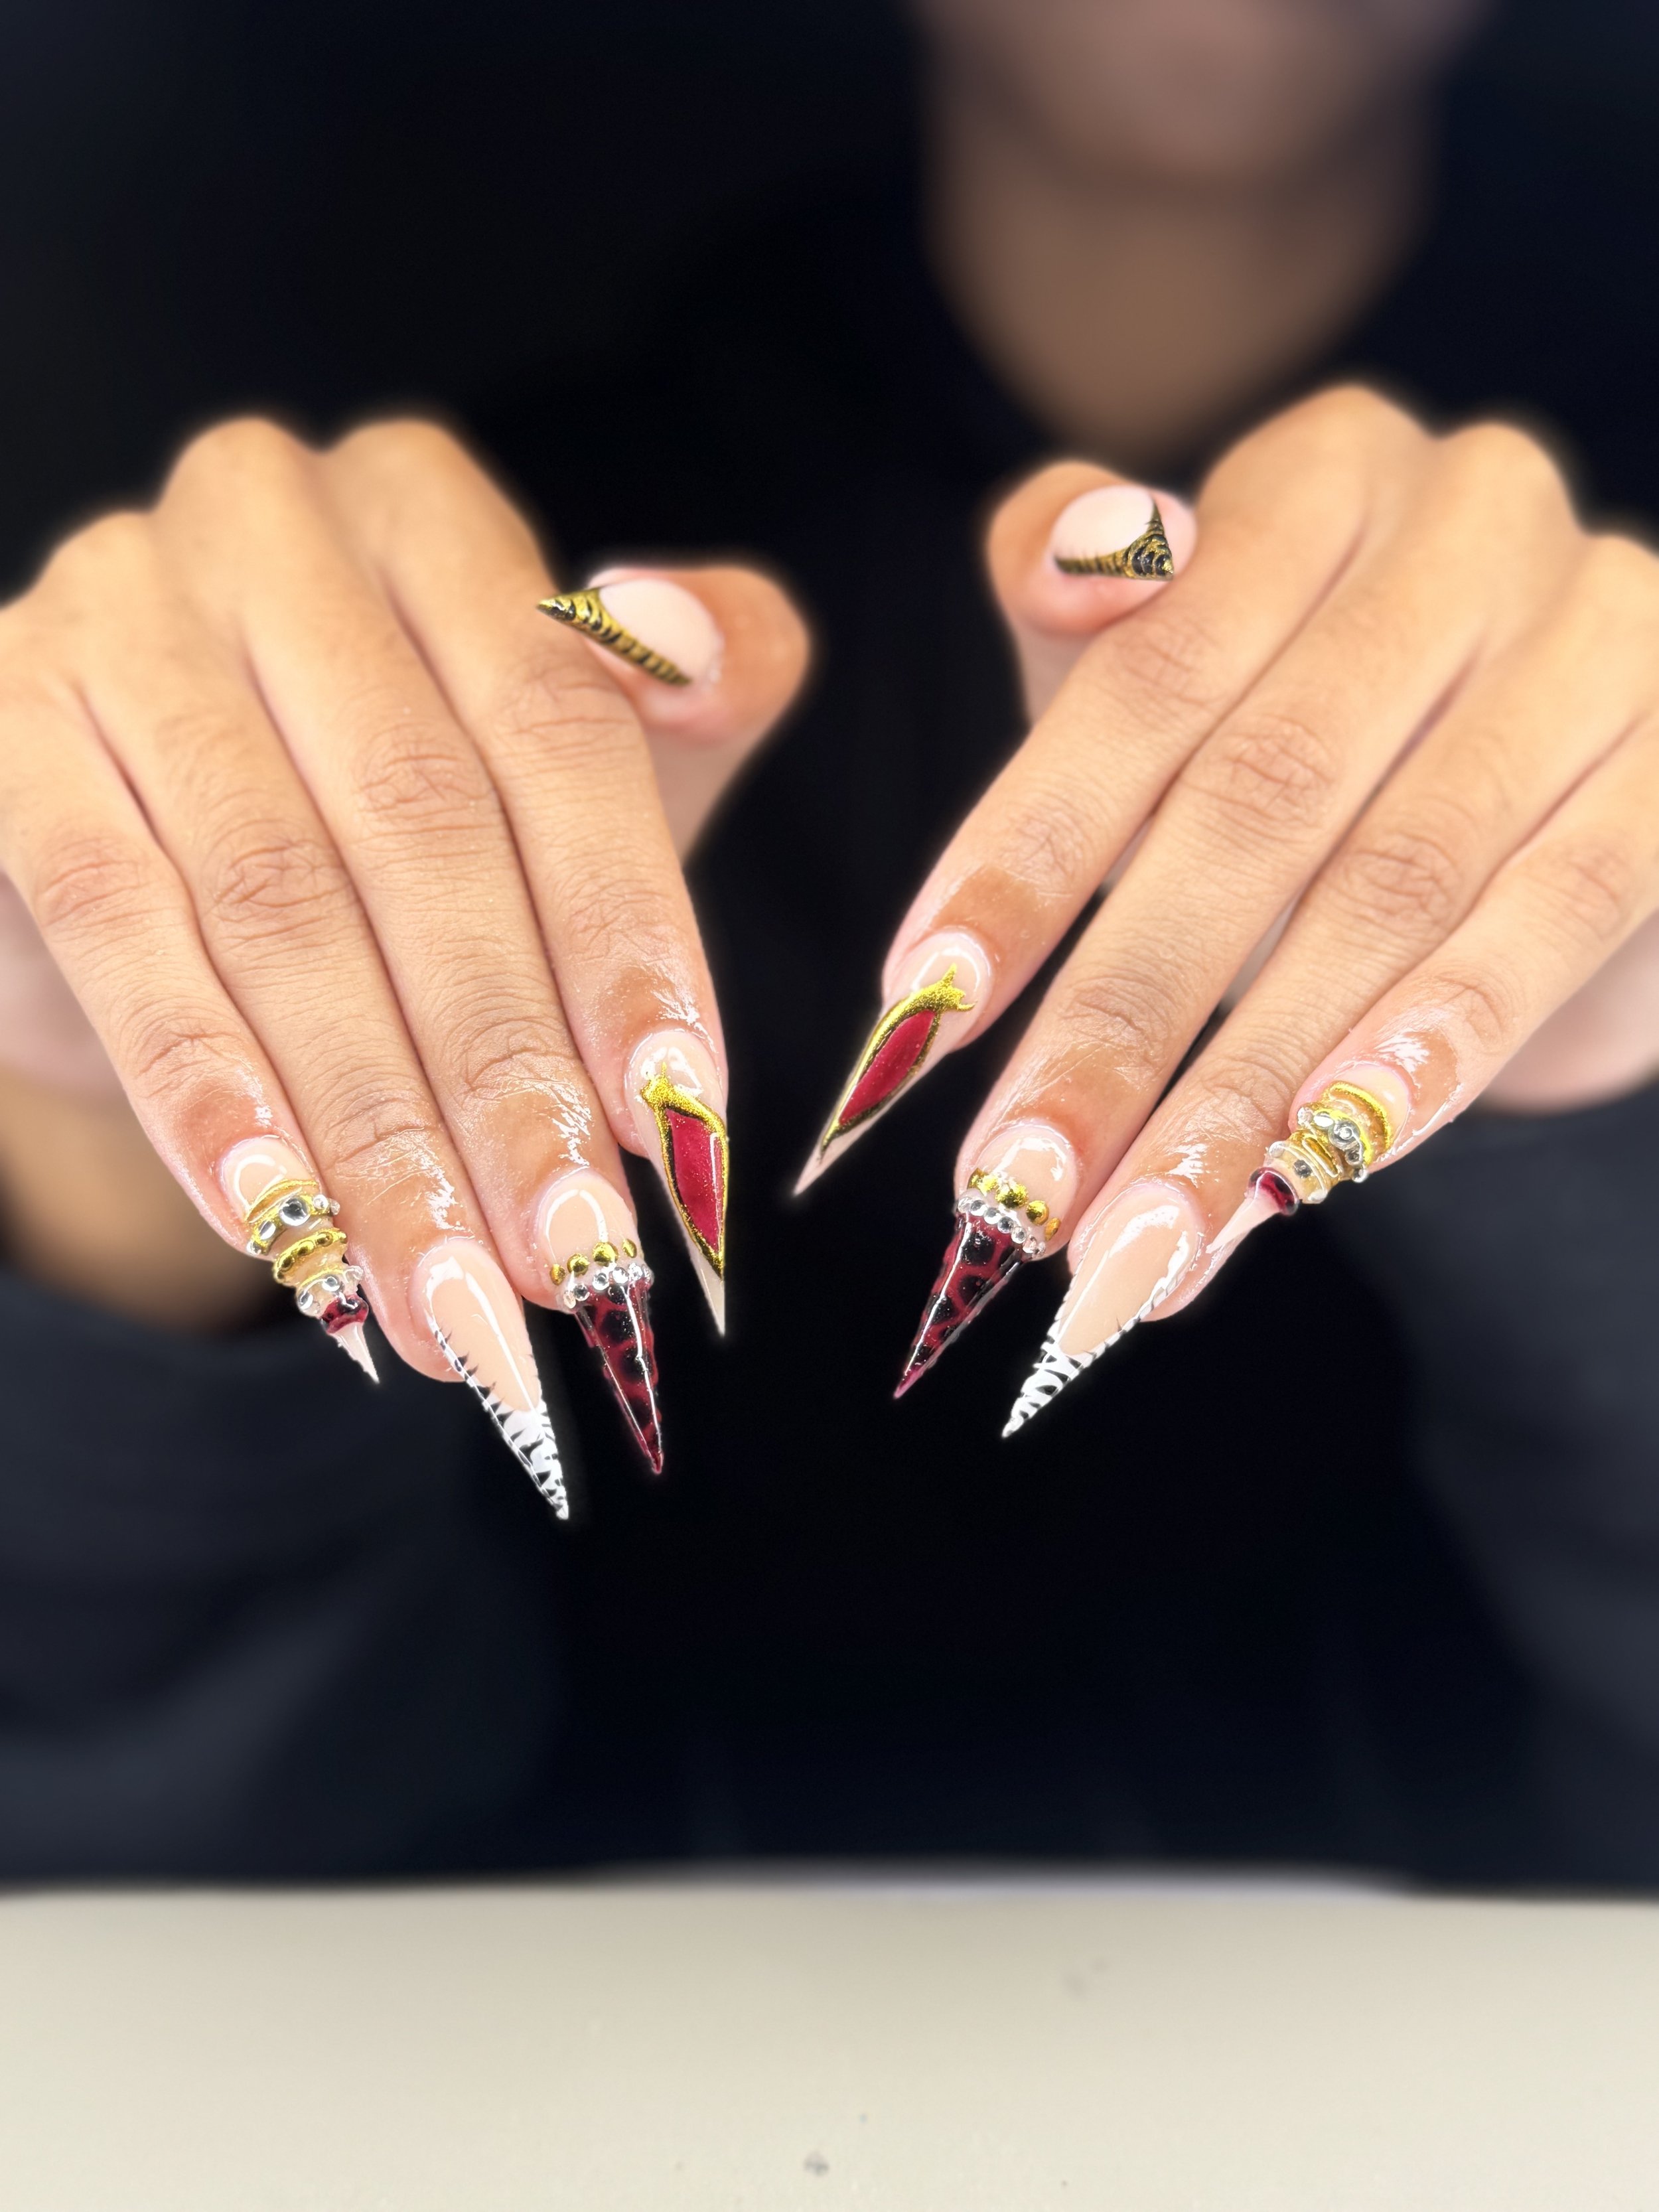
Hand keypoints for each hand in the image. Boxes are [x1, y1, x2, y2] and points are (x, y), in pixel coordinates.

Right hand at [0, 416, 804, 1489]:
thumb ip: (690, 695)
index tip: (681, 1124)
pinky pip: (121, 923)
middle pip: (418, 831)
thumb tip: (719, 648)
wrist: (156, 844)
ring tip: (449, 1293)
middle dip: (503, 1075)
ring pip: (275, 903)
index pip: (556, 732)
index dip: (625, 937)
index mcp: (425, 511)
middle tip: (569, 1256)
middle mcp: (265, 520)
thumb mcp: (565, 760)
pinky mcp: (2, 723)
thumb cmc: (405, 810)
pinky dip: (210, 1092)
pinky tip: (286, 1229)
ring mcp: (115, 611)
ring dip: (372, 1126)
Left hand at [799, 394, 1658, 1414]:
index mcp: (1319, 476)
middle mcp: (1473, 518)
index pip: (1149, 676)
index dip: (1030, 851)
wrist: (1553, 783)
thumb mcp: (1178, 683)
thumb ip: (1088, 636)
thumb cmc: (1310, 728)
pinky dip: (1438, 1042)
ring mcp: (1605, 627)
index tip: (918, 1015)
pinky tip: (1326, 1166)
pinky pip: (1565, 905)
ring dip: (1256, 1082)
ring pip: (1401, 881)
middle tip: (1017, 1187)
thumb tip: (1061, 559)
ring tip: (1145, 1238)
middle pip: (1264, 795)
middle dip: (1125, 1016)